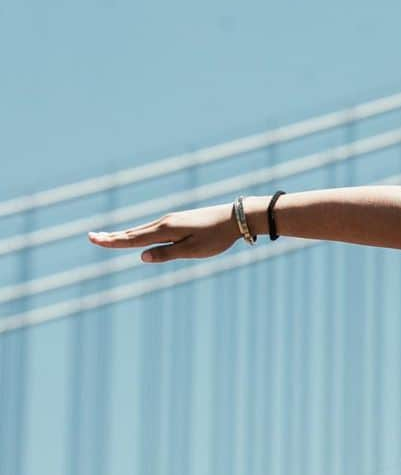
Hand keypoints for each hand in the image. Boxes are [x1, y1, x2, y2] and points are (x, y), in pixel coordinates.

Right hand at [88, 202, 240, 261]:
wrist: (235, 218)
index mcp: (165, 230)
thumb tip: (141, 256)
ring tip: (108, 238)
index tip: (93, 239)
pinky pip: (153, 229)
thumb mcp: (192, 250)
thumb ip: (166, 253)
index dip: (112, 241)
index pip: (133, 239)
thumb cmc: (216, 237)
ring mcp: (171, 220)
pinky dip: (139, 233)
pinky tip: (138, 236)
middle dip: (112, 237)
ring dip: (124, 235)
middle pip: (133, 233)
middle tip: (91, 238)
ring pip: (142, 230)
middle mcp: (164, 222)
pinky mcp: (178, 221)